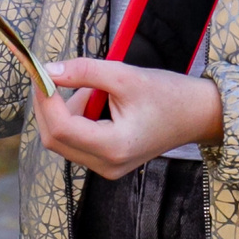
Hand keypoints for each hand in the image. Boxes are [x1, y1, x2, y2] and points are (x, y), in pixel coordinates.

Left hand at [32, 58, 223, 179]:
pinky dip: (73, 119)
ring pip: (62, 141)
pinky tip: (93, 101)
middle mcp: (106, 165)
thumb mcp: (125, 76)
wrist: (197, 115)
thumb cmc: (168, 95)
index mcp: (113, 147)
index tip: (40, 72)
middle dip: (46, 105)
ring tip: (91, 87)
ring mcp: (106, 168)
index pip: (61, 128)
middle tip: (49, 74)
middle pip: (55, 139)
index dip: (45, 99)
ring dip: (62, 110)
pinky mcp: (106, 162)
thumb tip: (49, 70)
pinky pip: (75, 142)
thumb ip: (84, 72)